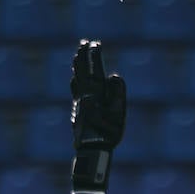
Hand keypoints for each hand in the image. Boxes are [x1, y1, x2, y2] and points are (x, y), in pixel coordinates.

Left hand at [70, 40, 125, 190]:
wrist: (91, 151)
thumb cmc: (107, 133)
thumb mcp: (118, 113)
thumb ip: (117, 92)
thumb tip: (112, 75)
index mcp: (94, 94)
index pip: (94, 70)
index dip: (94, 56)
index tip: (94, 43)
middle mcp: (84, 96)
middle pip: (82, 71)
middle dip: (83, 57)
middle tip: (83, 43)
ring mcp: (79, 103)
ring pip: (77, 79)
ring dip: (78, 66)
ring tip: (78, 55)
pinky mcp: (77, 111)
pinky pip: (76, 91)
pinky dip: (76, 80)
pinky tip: (75, 79)